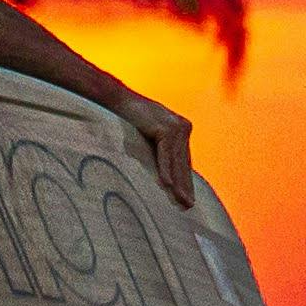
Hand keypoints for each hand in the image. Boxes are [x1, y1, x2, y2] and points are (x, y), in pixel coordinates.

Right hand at [118, 91, 195, 208]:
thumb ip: (160, 150)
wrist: (118, 100)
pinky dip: (166, 170)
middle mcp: (183, 127)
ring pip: (176, 161)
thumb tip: (165, 174)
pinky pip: (166, 155)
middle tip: (188, 206)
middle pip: (183, 162)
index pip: (184, 160)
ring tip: (180, 201)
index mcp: (182, 129)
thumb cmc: (130, 119)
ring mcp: (176, 127)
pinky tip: (167, 185)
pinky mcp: (166, 129)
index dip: (186, 180)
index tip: (187, 199)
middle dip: (185, 186)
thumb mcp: (150, 136)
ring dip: (178, 183)